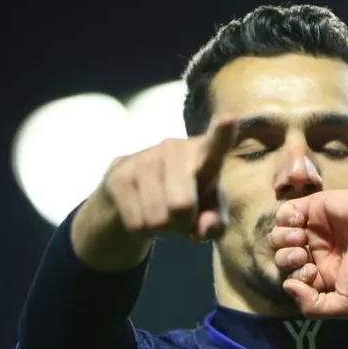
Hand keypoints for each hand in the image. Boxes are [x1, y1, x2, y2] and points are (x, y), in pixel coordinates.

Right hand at [100, 117, 236, 240]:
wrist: (137, 195)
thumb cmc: (187, 200)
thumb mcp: (209, 214)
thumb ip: (216, 223)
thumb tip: (203, 227)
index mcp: (204, 153)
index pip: (216, 145)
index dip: (222, 134)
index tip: (228, 119)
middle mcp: (174, 148)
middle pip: (181, 206)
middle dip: (181, 223)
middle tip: (181, 216)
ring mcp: (144, 158)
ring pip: (157, 218)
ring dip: (161, 227)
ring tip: (161, 212)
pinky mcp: (119, 174)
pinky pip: (136, 223)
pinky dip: (142, 229)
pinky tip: (142, 212)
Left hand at [270, 190, 347, 317]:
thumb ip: (314, 307)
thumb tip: (288, 286)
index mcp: (324, 276)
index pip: (293, 279)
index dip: (295, 279)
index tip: (313, 274)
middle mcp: (316, 253)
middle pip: (282, 258)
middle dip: (287, 260)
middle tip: (304, 257)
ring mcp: (314, 229)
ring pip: (279, 237)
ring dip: (283, 241)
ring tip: (302, 240)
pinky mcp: (314, 207)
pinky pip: (284, 212)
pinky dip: (285, 219)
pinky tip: (299, 224)